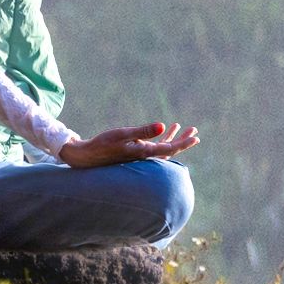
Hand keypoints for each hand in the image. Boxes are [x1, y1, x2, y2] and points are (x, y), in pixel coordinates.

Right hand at [58, 120, 194, 168]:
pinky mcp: (134, 153)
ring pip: (162, 148)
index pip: (169, 149)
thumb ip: (143, 131)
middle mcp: (145, 156)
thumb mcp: (123, 134)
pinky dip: (160, 138)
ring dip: (173, 138)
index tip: (195, 138)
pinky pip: (153, 147)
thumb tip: (162, 126)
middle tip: (195, 131)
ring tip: (182, 127)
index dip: (183, 143)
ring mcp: (140, 156)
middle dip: (182, 140)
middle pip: (169, 150)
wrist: (87, 157)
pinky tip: (164, 129)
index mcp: (144, 152)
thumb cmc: (103, 144)